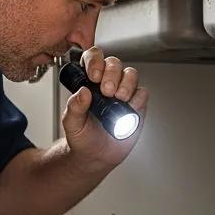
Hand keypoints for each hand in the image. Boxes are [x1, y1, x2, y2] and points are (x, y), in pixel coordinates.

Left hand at [61, 47, 148, 171]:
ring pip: (130, 74)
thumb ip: (74, 107)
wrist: (96, 156)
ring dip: (126, 83)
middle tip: (107, 90)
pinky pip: (142, 93)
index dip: (95, 61)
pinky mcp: (136, 105)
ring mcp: (123, 92)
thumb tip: (82, 92)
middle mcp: (107, 83)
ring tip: (119, 98)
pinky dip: (137, 99)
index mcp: (89, 82)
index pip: (93, 58)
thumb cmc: (82, 137)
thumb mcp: (71, 123)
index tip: (94, 76)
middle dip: (111, 74)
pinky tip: (129, 109)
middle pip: (114, 63)